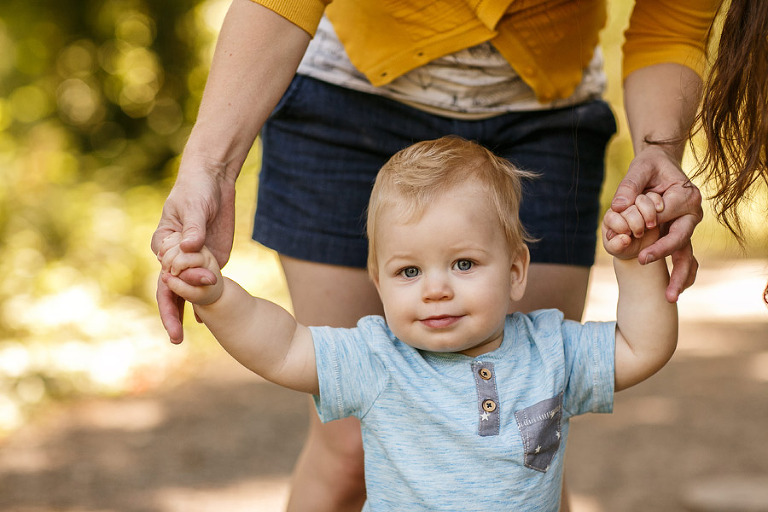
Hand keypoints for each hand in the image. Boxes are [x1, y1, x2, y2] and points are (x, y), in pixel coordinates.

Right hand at [151, 157, 236, 342]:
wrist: (214, 182)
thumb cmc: (197, 190)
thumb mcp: (195, 205)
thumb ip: (194, 227)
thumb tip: (191, 247)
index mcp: (164, 243)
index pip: (166, 270)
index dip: (178, 284)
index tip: (196, 288)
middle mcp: (175, 257)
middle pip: (169, 290)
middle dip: (171, 314)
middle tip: (175, 338)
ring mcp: (192, 262)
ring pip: (185, 293)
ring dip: (184, 314)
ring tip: (181, 339)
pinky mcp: (210, 262)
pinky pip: (204, 287)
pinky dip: (203, 304)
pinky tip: (207, 323)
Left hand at [609, 145, 700, 301]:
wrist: (662, 166)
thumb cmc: (650, 166)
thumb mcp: (640, 168)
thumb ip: (629, 186)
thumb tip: (618, 206)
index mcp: (686, 195)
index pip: (668, 213)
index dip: (651, 220)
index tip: (637, 230)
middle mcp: (692, 214)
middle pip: (680, 237)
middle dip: (663, 251)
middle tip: (643, 261)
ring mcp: (687, 228)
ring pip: (687, 255)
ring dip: (679, 276)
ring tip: (669, 297)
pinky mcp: (680, 237)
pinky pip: (685, 259)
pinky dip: (682, 276)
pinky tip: (673, 293)